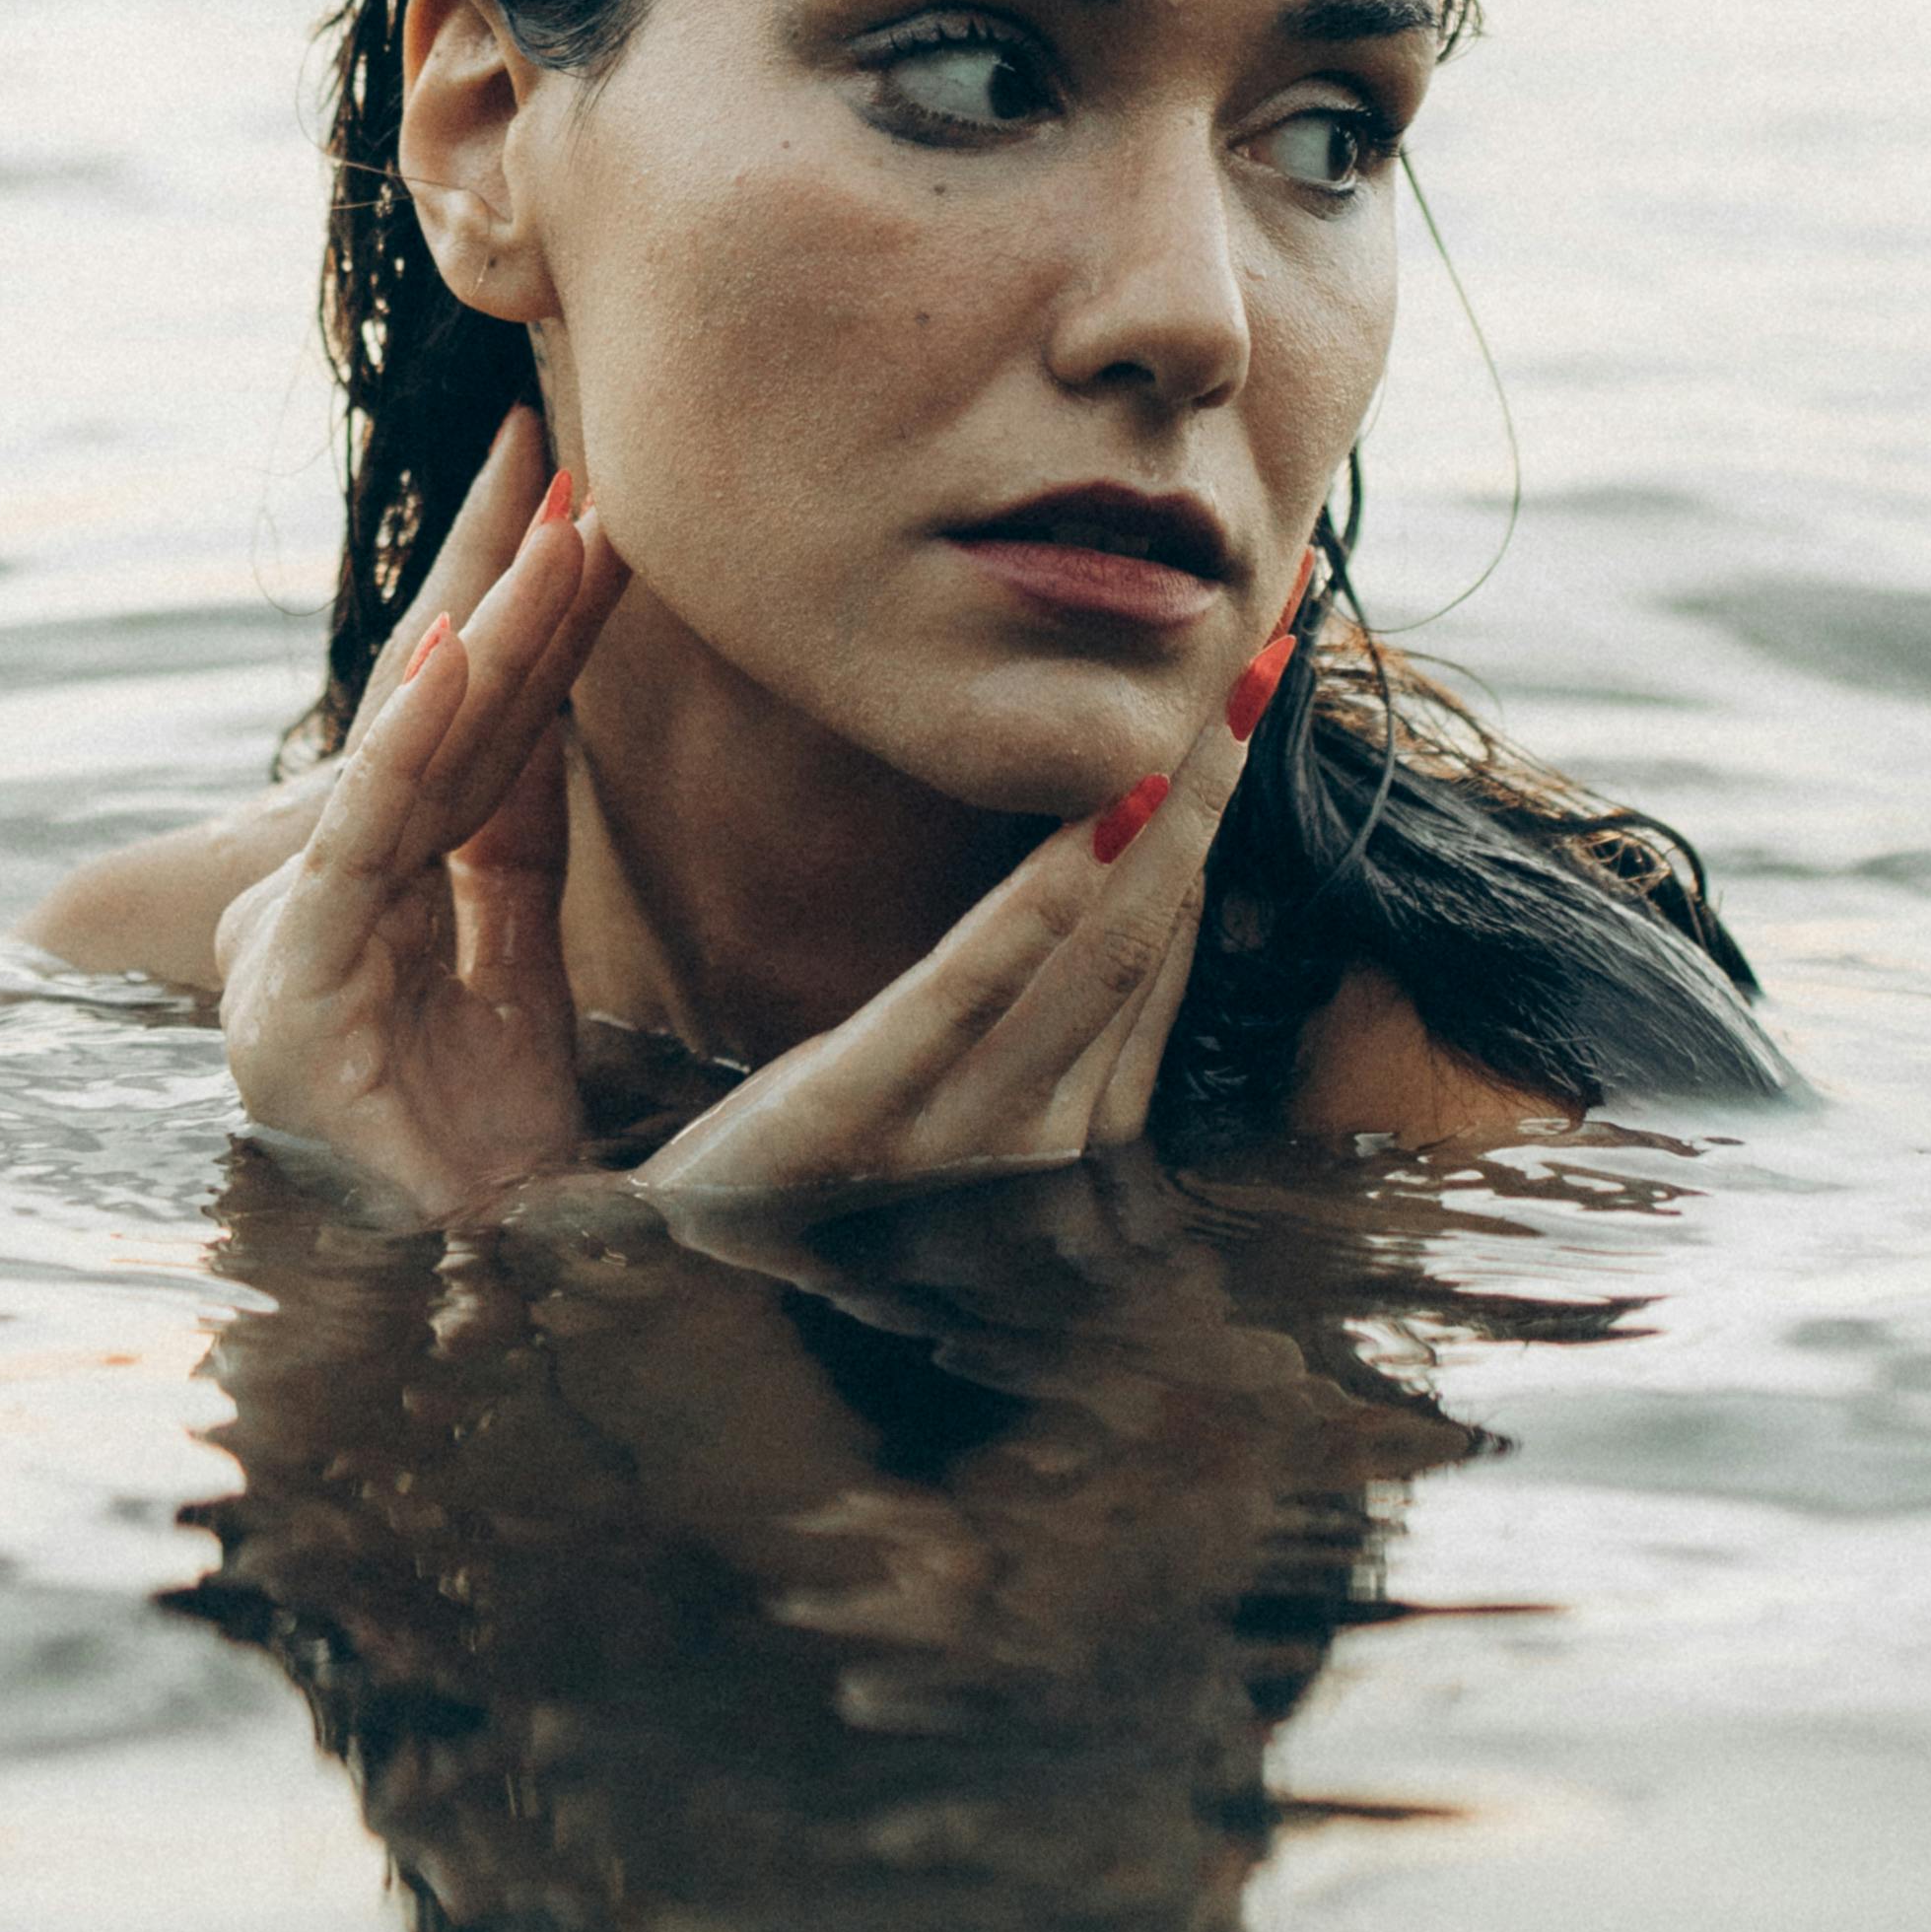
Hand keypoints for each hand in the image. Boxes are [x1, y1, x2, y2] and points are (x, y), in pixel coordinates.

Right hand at [214, 412, 623, 1228]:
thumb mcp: (511, 980)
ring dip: (490, 645)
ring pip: (414, 767)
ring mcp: (300, 949)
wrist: (448, 1298)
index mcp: (380, 906)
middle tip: (584, 480)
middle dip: (519, 607)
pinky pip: (363, 850)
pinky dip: (404, 754)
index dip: (539, 638)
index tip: (597, 527)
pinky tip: (449, 665)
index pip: (478, 745)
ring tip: (551, 538)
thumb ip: (508, 859)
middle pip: (448, 732)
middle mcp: (328, 911)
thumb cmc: (469, 1160)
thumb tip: (533, 721)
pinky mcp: (295, 995)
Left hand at [641, 630, 1277, 1225]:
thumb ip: (1023, 1015)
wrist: (667, 1270)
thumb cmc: (800, 1170)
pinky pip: (977, 986)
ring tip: (1207, 701)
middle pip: (1150, 940)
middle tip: (1263, 661)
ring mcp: (965, 1144)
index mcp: (1065, 1142)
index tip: (1240, 717)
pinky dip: (1054, 896)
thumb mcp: (931, 1095)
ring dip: (1169, 817)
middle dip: (1216, 800)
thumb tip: (1110, 870)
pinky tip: (1109, 806)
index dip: (1209, 832)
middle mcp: (1043, 1152)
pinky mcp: (866, 1118)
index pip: (1162, 959)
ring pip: (1101, 951)